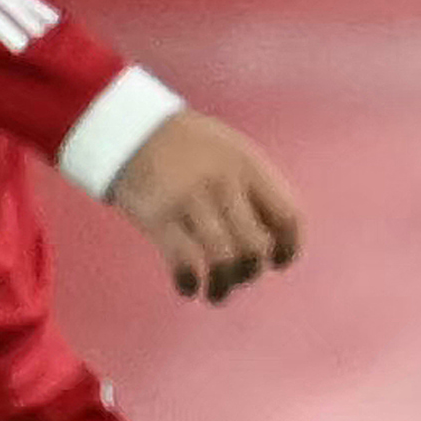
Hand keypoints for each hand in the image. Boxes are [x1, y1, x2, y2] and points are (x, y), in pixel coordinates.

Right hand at [108, 110, 304, 303]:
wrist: (131, 128)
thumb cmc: (189, 147)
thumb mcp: (232, 152)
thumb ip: (256, 189)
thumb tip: (276, 238)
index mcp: (249, 167)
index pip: (288, 218)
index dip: (288, 249)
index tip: (277, 263)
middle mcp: (224, 184)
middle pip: (256, 246)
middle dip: (251, 271)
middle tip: (240, 275)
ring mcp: (190, 200)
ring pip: (223, 260)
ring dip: (223, 286)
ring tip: (216, 292)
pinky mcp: (157, 217)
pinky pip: (184, 263)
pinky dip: (190, 283)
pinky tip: (189, 287)